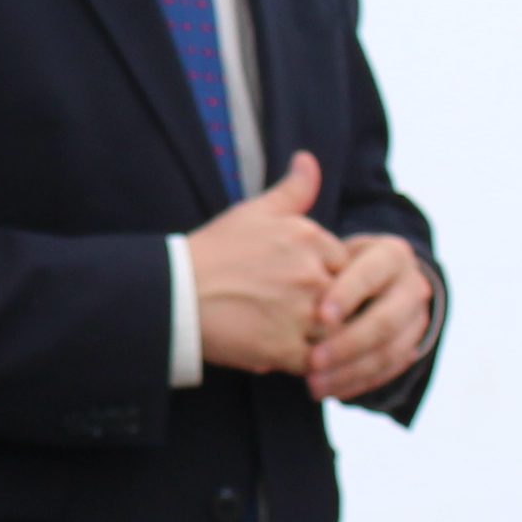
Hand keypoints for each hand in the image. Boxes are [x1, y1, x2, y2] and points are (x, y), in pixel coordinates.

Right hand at [188, 150, 339, 378]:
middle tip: (302, 315)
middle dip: (331, 308)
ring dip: (324, 337)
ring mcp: (302, 314)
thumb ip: (293, 190)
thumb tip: (308, 160)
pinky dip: (307, 362)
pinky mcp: (286, 349)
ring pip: (337, 332)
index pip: (347, 264)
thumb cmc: (213, 251)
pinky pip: (315, 362)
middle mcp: (313, 275)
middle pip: (347, 299)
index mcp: (311, 239)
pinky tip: (285, 355)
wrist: (174, 292)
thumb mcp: (254, 211)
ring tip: (297, 337)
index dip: (328, 277)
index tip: (304, 286)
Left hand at [306, 231, 430, 403]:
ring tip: (313, 384)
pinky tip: (329, 391)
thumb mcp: (327, 252)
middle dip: (348, 343)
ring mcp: (416, 319)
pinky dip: (357, 383)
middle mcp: (412, 285)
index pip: (372, 274)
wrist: (369, 280)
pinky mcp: (411, 346)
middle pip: (385, 320)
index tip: (320, 315)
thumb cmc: (332, 262)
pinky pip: (387, 372)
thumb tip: (280, 288)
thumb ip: (312, 265)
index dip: (348, 294)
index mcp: (392, 255)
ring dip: (350, 372)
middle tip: (313, 360)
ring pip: (389, 352)